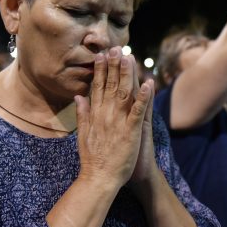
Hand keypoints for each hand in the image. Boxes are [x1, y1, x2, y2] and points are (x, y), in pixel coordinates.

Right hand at [74, 47, 152, 187]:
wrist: (99, 179)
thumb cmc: (92, 158)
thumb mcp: (82, 134)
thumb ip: (82, 114)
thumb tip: (78, 96)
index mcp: (96, 114)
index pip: (97, 87)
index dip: (100, 70)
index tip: (101, 55)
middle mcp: (106, 114)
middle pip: (110, 85)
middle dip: (113, 65)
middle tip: (116, 47)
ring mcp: (118, 122)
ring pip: (123, 93)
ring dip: (127, 74)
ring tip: (129, 58)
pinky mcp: (131, 131)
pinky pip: (138, 111)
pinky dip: (143, 97)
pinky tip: (148, 84)